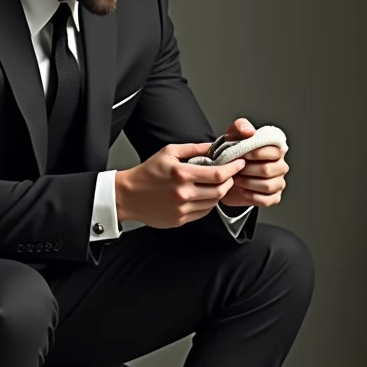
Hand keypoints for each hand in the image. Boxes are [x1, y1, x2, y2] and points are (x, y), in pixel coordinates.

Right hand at [115, 141, 247, 228]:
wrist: (128, 195)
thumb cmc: (146, 173)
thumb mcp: (169, 152)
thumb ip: (194, 149)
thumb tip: (214, 146)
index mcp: (182, 174)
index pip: (218, 174)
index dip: (233, 169)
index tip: (238, 164)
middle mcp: (183, 193)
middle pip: (220, 190)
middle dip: (229, 181)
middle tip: (230, 174)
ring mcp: (182, 209)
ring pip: (213, 203)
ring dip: (218, 193)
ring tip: (214, 184)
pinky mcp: (180, 220)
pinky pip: (203, 212)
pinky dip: (207, 203)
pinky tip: (201, 195)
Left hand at [218, 118, 288, 209]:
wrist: (227, 176)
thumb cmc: (234, 154)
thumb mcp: (234, 136)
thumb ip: (240, 126)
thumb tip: (249, 131)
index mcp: (275, 150)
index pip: (274, 151)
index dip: (257, 153)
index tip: (243, 154)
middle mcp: (281, 166)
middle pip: (268, 169)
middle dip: (248, 170)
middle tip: (235, 168)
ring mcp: (278, 182)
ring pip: (267, 185)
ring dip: (248, 183)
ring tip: (236, 179)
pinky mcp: (274, 197)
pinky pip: (266, 200)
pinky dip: (252, 196)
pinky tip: (242, 191)